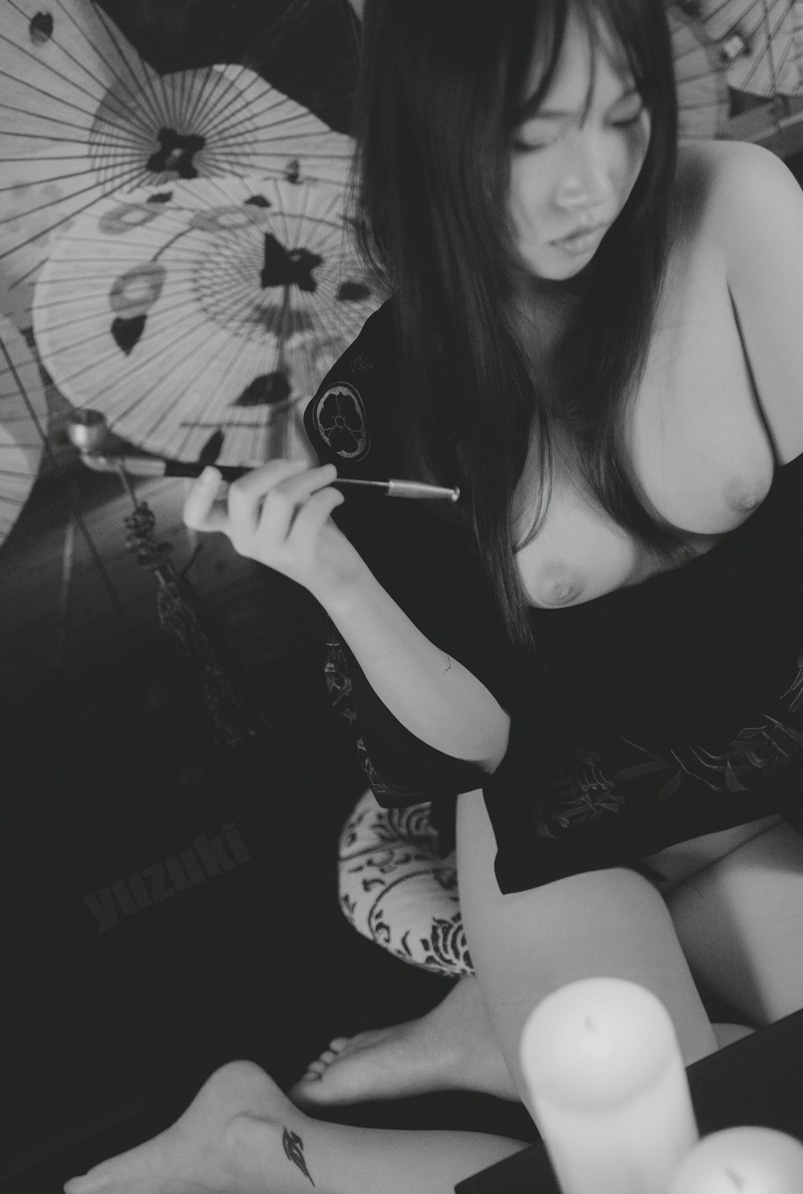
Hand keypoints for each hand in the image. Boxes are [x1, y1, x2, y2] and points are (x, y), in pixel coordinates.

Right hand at [183, 459, 364, 604]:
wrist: (335, 573)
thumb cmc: (306, 530)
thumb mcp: (281, 503)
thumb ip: (263, 483)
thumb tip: (249, 462)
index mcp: (234, 525)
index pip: (198, 517)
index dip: (197, 494)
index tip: (212, 471)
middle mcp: (244, 540)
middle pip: (242, 492)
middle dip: (275, 467)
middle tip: (302, 464)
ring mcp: (269, 551)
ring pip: (281, 496)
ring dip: (310, 477)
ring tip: (327, 475)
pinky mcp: (297, 557)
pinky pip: (311, 512)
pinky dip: (328, 495)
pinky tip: (335, 496)